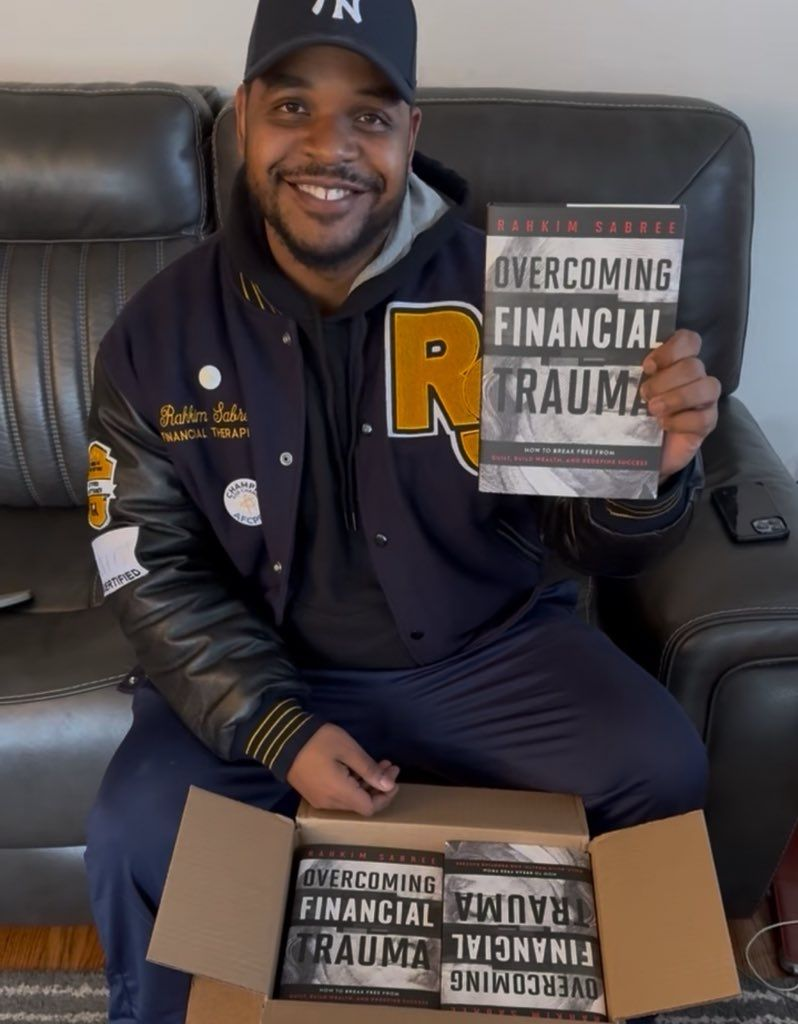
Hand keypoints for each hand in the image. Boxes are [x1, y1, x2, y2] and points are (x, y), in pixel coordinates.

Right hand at [286, 723, 399, 816]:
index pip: (370, 808)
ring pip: (350, 800)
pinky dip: (352, 785)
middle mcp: (330, 803)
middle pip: (361, 804)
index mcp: (339, 794)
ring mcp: (320, 800)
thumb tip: (389, 786)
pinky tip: (357, 768)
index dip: (385, 796)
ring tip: (377, 764)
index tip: (393, 776)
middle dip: (378, 787)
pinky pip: (338, 796)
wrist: (282, 739)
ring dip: (366, 785)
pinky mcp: (313, 793)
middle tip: (389, 765)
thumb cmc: (318, 741)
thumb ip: (369, 769)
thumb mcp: (348, 750)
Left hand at [640, 329, 720, 481]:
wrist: (640, 450)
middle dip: (666, 380)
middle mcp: (694, 377)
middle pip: (693, 365)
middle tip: (644, 394)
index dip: (672, 348)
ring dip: (677, 398)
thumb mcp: (628, 392)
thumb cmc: (634, 415)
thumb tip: (611, 365)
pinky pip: (704, 417)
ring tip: (654, 410)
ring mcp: (704, 400)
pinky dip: (682, 421)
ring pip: (708, 386)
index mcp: (676, 362)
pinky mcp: (707, 423)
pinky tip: (665, 425)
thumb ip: (628, 375)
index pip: (688, 340)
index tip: (648, 366)